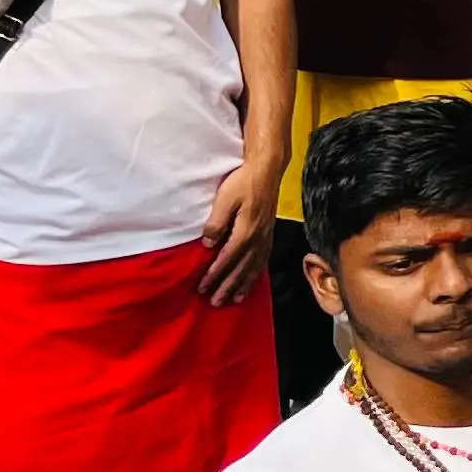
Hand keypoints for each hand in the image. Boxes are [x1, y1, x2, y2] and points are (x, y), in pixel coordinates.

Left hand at [201, 153, 281, 302]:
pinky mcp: (269, 232)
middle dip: (228, 286)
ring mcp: (266, 236)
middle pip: (242, 268)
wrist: (266, 170)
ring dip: (243, 284)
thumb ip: (216, 223)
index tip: (203, 287)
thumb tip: (208, 244)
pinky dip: (256, 273)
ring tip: (235, 299)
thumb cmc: (243, 182)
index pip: (228, 258)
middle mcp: (258, 237)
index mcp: (246, 230)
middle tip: (216, 302)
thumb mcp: (224, 199)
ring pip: (254, 266)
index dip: (215, 274)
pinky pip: (263, 259)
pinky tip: (252, 279)